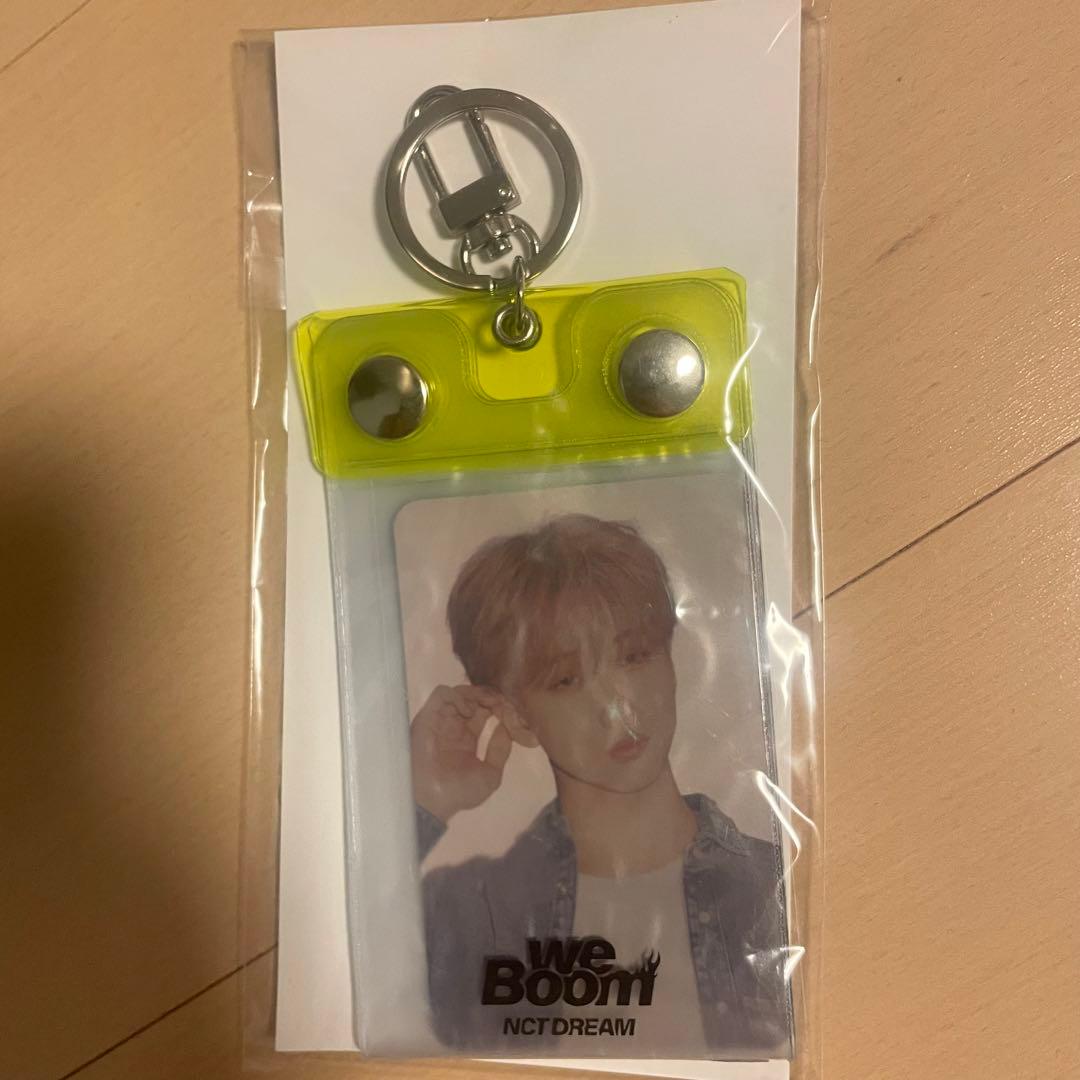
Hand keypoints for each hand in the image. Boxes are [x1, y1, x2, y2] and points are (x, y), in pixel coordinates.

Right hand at [410, 684, 514, 823]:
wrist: (434, 800)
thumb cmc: (460, 791)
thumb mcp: (490, 774)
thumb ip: (500, 750)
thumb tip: (507, 729)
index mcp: (466, 738)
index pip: (484, 711)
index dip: (499, 708)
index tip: (512, 712)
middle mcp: (453, 726)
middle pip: (473, 698)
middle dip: (491, 697)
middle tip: (503, 702)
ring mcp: (441, 720)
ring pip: (459, 692)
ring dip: (477, 694)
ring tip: (489, 704)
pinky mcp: (429, 716)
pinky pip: (441, 694)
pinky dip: (457, 696)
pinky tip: (469, 711)